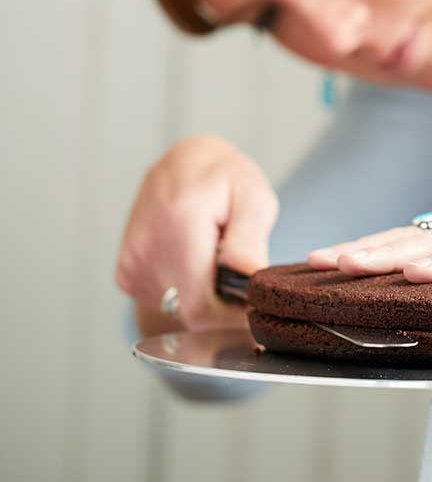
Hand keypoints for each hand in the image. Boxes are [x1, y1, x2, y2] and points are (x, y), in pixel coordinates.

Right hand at [115, 135, 277, 332]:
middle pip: (191, 313)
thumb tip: (249, 280)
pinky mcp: (126, 274)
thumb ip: (249, 240)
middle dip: (223, 304)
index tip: (255, 303)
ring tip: (213, 257)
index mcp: (179, 228)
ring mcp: (131, 264)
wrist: (183, 164)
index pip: (201, 307)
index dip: (233, 317)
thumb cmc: (225, 179)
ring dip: (204, 294)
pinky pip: (164, 302)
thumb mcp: (252, 197)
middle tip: (238, 270)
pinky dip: (185, 290)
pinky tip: (193, 260)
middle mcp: (146, 250)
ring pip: (179, 310)